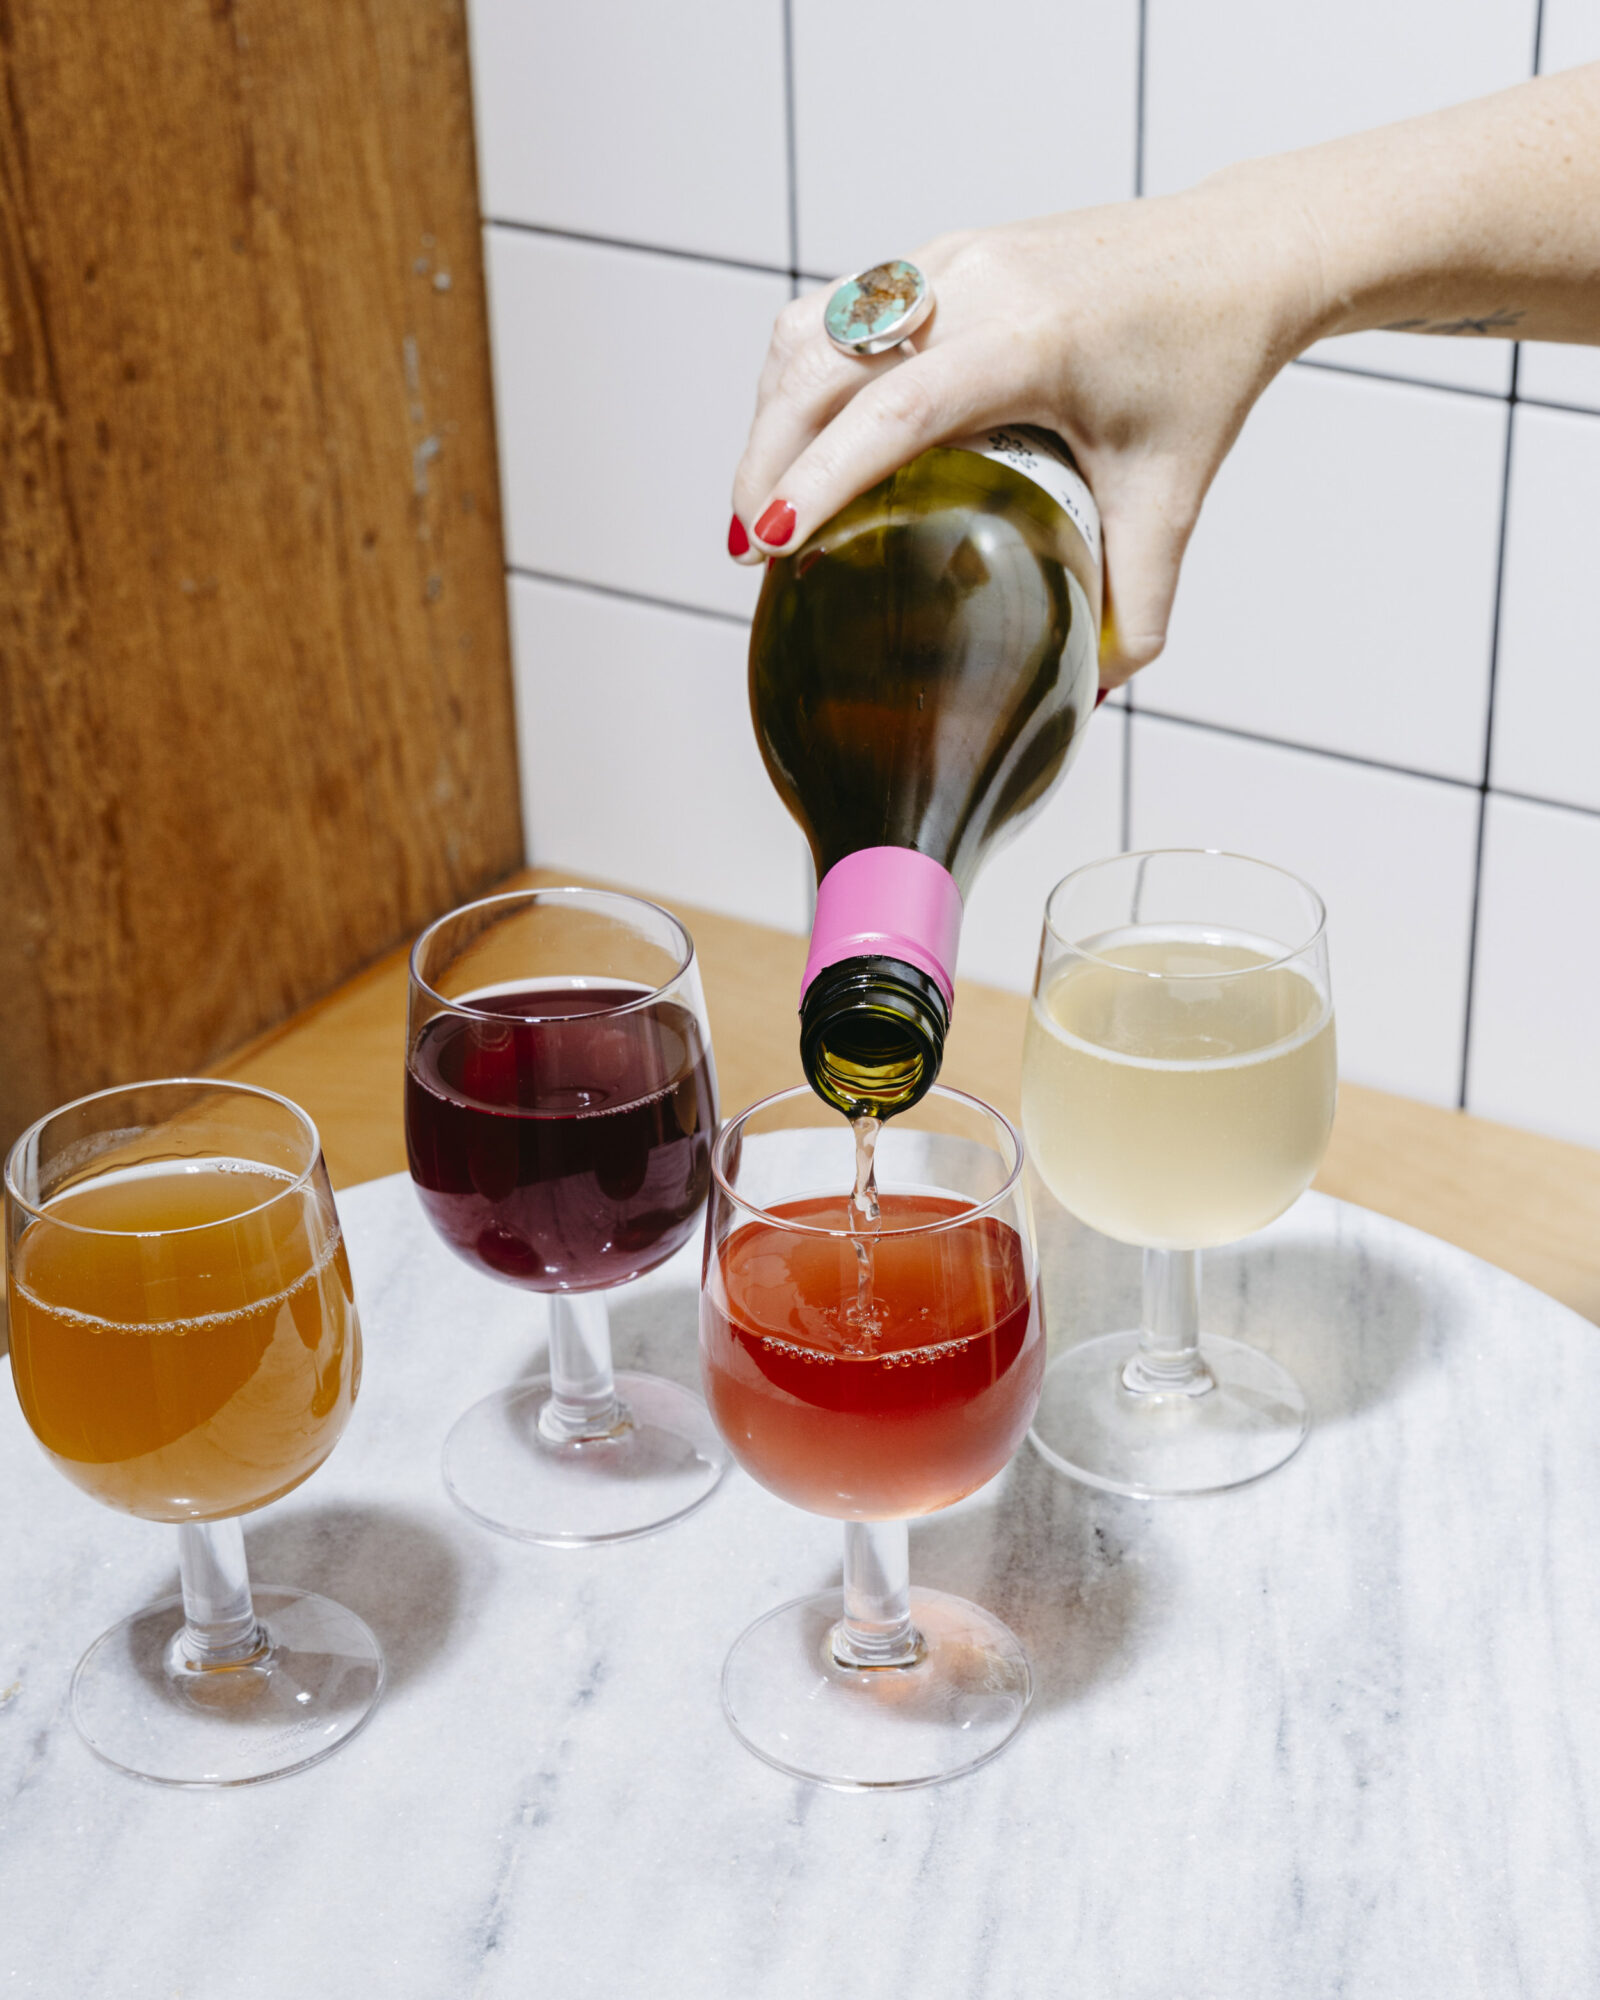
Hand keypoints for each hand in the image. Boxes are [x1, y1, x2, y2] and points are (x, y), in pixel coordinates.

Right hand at [730, 180, 1323, 685]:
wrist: (1245, 253)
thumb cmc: (1209, 364)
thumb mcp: (1173, 496)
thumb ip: (1135, 605)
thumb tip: (1085, 692)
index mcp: (1032, 339)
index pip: (893, 410)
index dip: (820, 476)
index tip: (769, 541)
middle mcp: (980, 284)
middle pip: (823, 362)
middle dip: (766, 455)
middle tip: (749, 546)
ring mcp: (956, 257)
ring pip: (816, 326)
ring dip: (773, 412)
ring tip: (766, 500)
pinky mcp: (948, 252)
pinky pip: (841, 308)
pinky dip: (805, 376)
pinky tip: (808, 439)